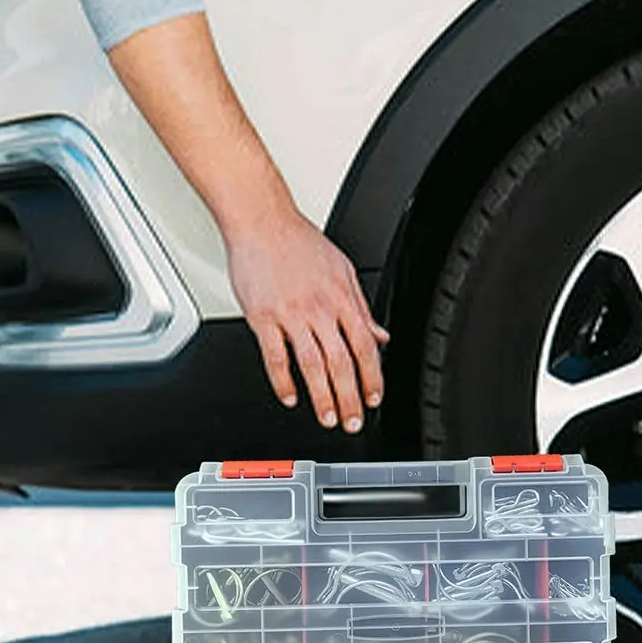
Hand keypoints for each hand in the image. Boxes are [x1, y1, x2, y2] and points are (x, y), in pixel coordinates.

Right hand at [225, 210, 389, 432]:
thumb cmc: (297, 242)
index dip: (372, 377)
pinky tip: (289, 396)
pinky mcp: (262, 317)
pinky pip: (275, 356)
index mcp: (341, 299)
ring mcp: (290, 314)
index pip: (365, 346)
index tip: (373, 399)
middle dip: (350, 397)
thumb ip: (361, 307)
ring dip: (322, 396)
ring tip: (327, 417)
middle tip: (352, 421)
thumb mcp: (342, 270)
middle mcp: (319, 309)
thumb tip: (379, 335)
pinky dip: (283, 381)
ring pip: (312, 364)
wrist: (261, 221)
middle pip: (342, 362)